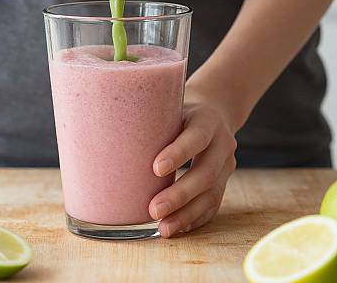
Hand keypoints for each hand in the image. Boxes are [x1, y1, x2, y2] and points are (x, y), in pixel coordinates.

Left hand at [149, 96, 237, 237]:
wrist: (214, 114)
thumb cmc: (180, 112)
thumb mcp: (170, 107)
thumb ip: (152, 120)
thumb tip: (109, 136)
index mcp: (208, 120)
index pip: (196, 137)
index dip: (178, 153)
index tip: (155, 169)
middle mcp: (222, 143)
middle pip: (205, 173)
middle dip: (180, 195)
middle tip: (153, 209)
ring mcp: (227, 165)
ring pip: (211, 194)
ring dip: (186, 214)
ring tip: (163, 228)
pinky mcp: (224, 182)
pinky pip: (213, 205)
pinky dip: (194, 218)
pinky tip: (177, 226)